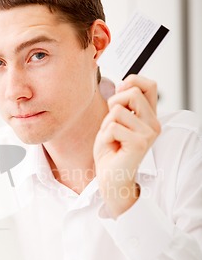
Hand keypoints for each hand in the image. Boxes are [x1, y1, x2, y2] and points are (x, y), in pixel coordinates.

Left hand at [94, 75, 160, 217]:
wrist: (110, 178)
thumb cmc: (111, 150)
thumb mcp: (114, 120)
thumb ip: (122, 103)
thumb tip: (122, 84)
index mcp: (149, 116)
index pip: (149, 85)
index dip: (132, 82)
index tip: (119, 94)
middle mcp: (153, 123)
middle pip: (132, 93)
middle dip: (113, 104)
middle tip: (111, 124)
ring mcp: (148, 133)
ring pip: (117, 111)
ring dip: (106, 125)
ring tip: (112, 139)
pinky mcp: (140, 143)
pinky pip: (113, 127)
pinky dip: (105, 136)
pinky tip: (112, 147)